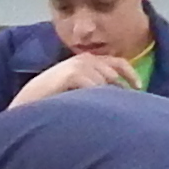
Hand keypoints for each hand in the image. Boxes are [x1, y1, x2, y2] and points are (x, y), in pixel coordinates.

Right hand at [11, 53, 132, 108]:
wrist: (29, 100)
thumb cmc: (54, 97)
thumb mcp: (78, 86)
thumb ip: (96, 84)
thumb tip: (120, 92)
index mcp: (88, 59)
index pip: (118, 62)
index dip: (130, 74)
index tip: (139, 87)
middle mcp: (85, 59)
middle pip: (113, 74)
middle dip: (117, 90)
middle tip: (120, 105)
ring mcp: (78, 65)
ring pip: (104, 84)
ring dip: (101, 98)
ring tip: (91, 109)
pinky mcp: (73, 74)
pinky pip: (94, 88)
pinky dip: (92, 98)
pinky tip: (82, 105)